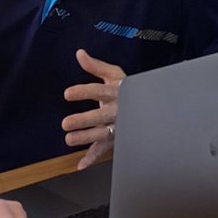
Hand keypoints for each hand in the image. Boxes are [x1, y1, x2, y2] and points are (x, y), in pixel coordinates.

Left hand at [62, 49, 125, 169]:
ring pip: (102, 134)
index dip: (84, 92)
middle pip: (100, 116)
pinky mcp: (117, 139)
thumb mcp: (114, 74)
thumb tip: (79, 53)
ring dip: (86, 138)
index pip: (99, 91)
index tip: (67, 94)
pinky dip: (93, 158)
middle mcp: (118, 111)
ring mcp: (118, 126)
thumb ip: (96, 66)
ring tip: (68, 139)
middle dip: (83, 120)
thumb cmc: (128, 88)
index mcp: (117, 92)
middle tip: (65, 123)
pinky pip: (105, 149)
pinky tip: (80, 164)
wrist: (151, 106)